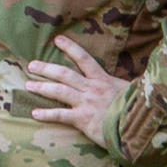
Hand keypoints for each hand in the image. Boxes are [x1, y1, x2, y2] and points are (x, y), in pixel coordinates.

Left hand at [7, 40, 130, 150]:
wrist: (138, 126)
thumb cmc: (136, 109)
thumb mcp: (131, 90)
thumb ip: (121, 84)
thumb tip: (130, 79)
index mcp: (103, 79)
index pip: (84, 58)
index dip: (70, 48)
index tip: (57, 40)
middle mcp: (92, 88)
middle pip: (64, 74)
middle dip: (46, 68)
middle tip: (31, 65)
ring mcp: (86, 103)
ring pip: (59, 91)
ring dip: (42, 87)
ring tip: (28, 84)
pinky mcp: (83, 119)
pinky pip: (60, 115)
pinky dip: (46, 114)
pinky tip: (34, 113)